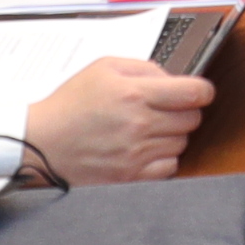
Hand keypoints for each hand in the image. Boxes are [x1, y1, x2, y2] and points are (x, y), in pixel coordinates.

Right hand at [22, 59, 213, 183]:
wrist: (42, 143)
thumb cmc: (70, 104)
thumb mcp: (104, 68)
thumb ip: (144, 67)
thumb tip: (173, 79)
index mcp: (134, 93)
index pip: (193, 93)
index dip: (202, 91)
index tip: (199, 92)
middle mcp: (139, 124)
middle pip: (192, 118)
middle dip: (183, 111)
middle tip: (163, 109)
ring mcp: (136, 153)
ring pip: (183, 143)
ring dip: (172, 135)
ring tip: (148, 129)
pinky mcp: (132, 177)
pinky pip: (170, 167)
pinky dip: (164, 158)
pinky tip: (146, 149)